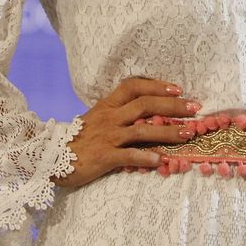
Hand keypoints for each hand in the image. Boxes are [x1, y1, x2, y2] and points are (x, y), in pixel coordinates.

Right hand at [56, 77, 199, 187]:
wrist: (51, 156)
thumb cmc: (78, 139)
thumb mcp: (97, 118)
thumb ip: (118, 113)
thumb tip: (147, 112)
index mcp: (108, 105)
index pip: (134, 86)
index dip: (157, 85)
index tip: (178, 88)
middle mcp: (110, 117)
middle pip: (145, 104)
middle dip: (173, 105)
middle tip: (195, 108)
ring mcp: (107, 136)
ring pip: (142, 129)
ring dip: (168, 131)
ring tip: (187, 134)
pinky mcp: (104, 156)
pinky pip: (128, 156)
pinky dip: (146, 157)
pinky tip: (161, 160)